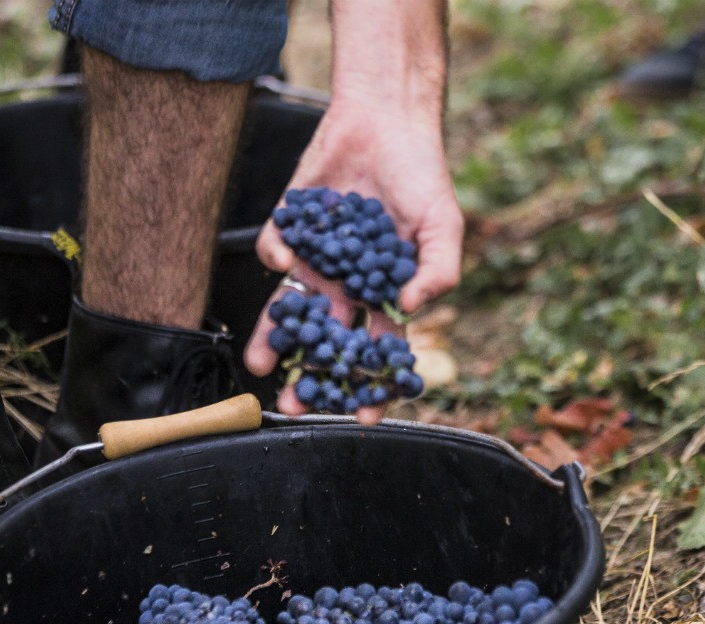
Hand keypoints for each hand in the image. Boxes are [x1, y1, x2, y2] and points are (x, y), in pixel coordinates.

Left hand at [244, 97, 463, 421]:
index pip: (375, 351)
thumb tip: (410, 307)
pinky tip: (285, 260)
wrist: (386, 123)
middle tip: (295, 402)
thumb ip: (438, 271)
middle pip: (324, 341)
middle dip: (310, 374)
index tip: (362, 418)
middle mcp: (345, 285)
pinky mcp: (289, 230)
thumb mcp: (444, 227)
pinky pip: (275, 252)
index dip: (371, 386)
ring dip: (273, 338)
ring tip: (260, 363)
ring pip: (289, 310)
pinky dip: (275, 259)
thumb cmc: (422, 178)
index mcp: (383, 295)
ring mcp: (314, 260)